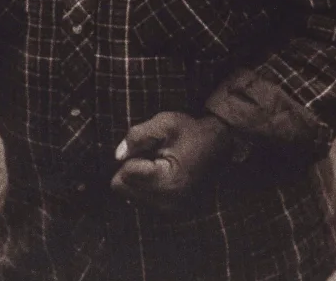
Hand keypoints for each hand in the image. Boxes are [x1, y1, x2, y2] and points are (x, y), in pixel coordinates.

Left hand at [110, 112, 236, 211]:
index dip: (132, 156)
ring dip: (137, 179)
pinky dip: (144, 187)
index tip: (150, 149)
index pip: (124, 175)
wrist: (217, 146)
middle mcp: (168, 201)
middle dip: (131, 169)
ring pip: (129, 196)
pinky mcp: (171, 212)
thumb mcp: (164, 123)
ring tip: (158, 165)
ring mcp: (170, 210)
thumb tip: (117, 156)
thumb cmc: (190, 131)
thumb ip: (137, 136)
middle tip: (152, 157)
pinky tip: (161, 175)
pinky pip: (140, 201)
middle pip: (122, 188)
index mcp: (167, 180)